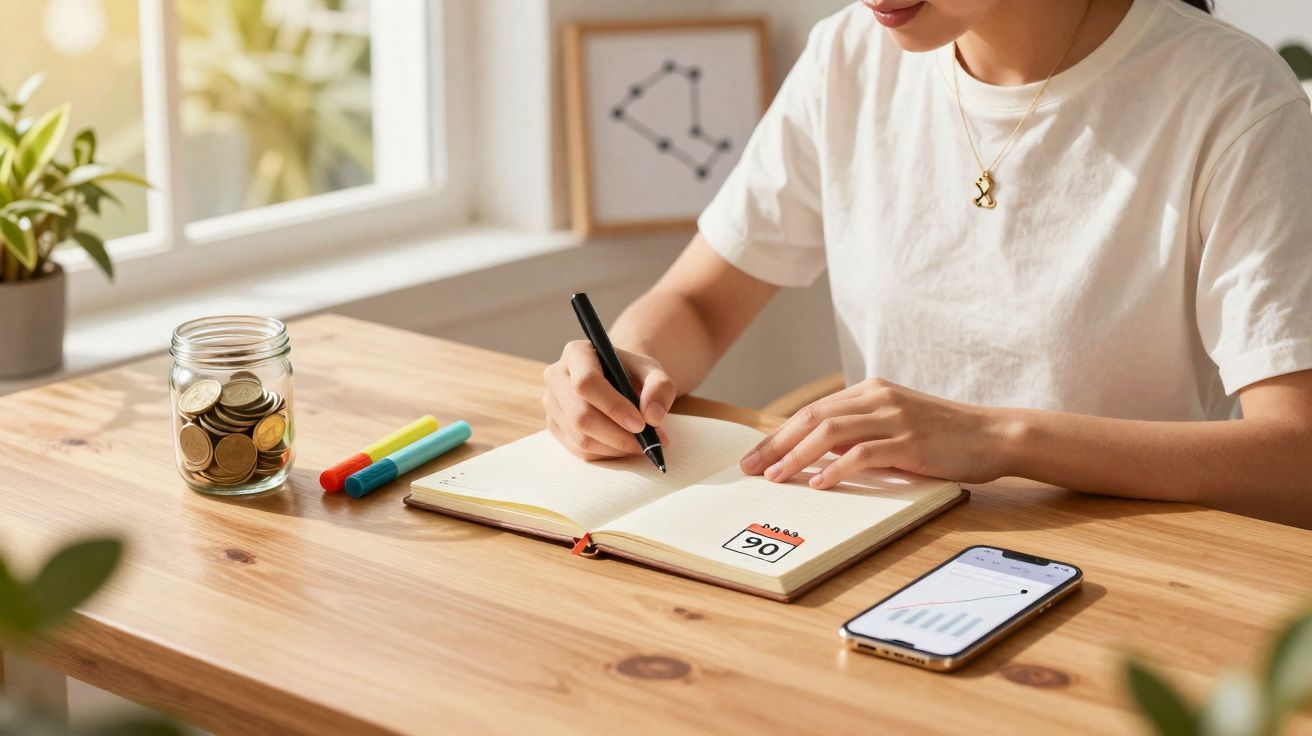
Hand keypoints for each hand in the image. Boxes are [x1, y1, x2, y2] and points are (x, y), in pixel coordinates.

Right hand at [542, 340, 675, 460]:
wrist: (618, 380)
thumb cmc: (633, 373)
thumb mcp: (653, 371)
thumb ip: (660, 387)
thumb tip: (652, 416)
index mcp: (577, 353)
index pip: (586, 383)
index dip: (613, 407)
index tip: (640, 424)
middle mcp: (556, 376)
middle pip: (580, 415)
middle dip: (617, 434)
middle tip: (646, 442)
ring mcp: (551, 403)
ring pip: (580, 437)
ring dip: (615, 447)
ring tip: (642, 444)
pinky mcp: (554, 426)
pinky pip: (579, 450)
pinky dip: (607, 453)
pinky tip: (625, 446)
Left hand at [739, 378, 1014, 487]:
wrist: (994, 434)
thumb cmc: (944, 435)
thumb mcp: (896, 423)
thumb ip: (860, 431)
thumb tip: (817, 452)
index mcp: (871, 391)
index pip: (813, 411)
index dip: (779, 434)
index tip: (755, 456)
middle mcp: (877, 398)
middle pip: (812, 418)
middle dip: (775, 444)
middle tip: (750, 469)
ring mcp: (893, 418)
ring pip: (830, 432)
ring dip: (796, 456)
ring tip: (775, 478)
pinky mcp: (909, 441)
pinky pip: (863, 454)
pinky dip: (836, 469)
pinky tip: (819, 484)